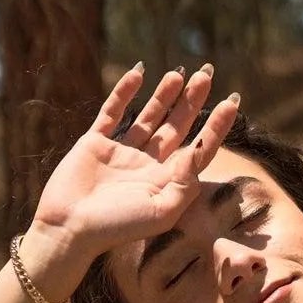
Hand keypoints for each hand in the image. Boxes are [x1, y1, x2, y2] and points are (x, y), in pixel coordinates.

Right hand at [28, 61, 239, 262]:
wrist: (70, 228)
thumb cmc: (117, 227)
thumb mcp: (161, 212)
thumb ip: (185, 184)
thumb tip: (199, 152)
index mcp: (166, 181)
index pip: (198, 149)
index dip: (216, 126)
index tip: (232, 102)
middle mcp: (147, 165)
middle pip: (176, 127)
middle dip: (192, 101)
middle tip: (207, 74)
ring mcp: (122, 152)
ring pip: (149, 117)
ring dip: (164, 95)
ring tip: (180, 73)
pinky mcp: (96, 143)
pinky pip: (112, 113)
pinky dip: (123, 93)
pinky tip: (138, 74)